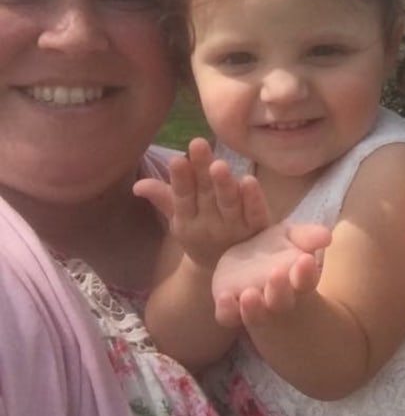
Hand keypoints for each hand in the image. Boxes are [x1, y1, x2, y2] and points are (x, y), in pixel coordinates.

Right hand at [133, 137, 270, 269]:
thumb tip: (137, 184)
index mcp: (187, 221)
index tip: (176, 158)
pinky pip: (255, 214)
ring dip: (224, 184)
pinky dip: (253, 199)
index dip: (180, 179)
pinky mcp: (257, 230)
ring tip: (219, 165)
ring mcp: (235, 228)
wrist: (224, 270)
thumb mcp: (179, 219)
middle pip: (206, 194)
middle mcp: (210, 225)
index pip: (182, 197)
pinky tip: (249, 180)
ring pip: (229, 204)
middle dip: (202, 170)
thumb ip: (162, 197)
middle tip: (198, 144)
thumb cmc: (200, 235)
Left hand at [212, 222, 332, 327]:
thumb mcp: (292, 236)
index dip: (307, 274)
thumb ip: (308, 236)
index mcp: (297, 280)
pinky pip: (228, 316)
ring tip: (250, 295)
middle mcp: (276, 297)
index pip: (306, 281)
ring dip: (254, 308)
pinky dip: (227, 310)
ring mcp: (252, 304)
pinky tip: (225, 297)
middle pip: (282, 301)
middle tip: (277, 274)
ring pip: (255, 314)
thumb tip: (327, 236)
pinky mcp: (229, 306)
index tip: (306, 260)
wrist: (250, 265)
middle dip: (280, 291)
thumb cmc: (278, 252)